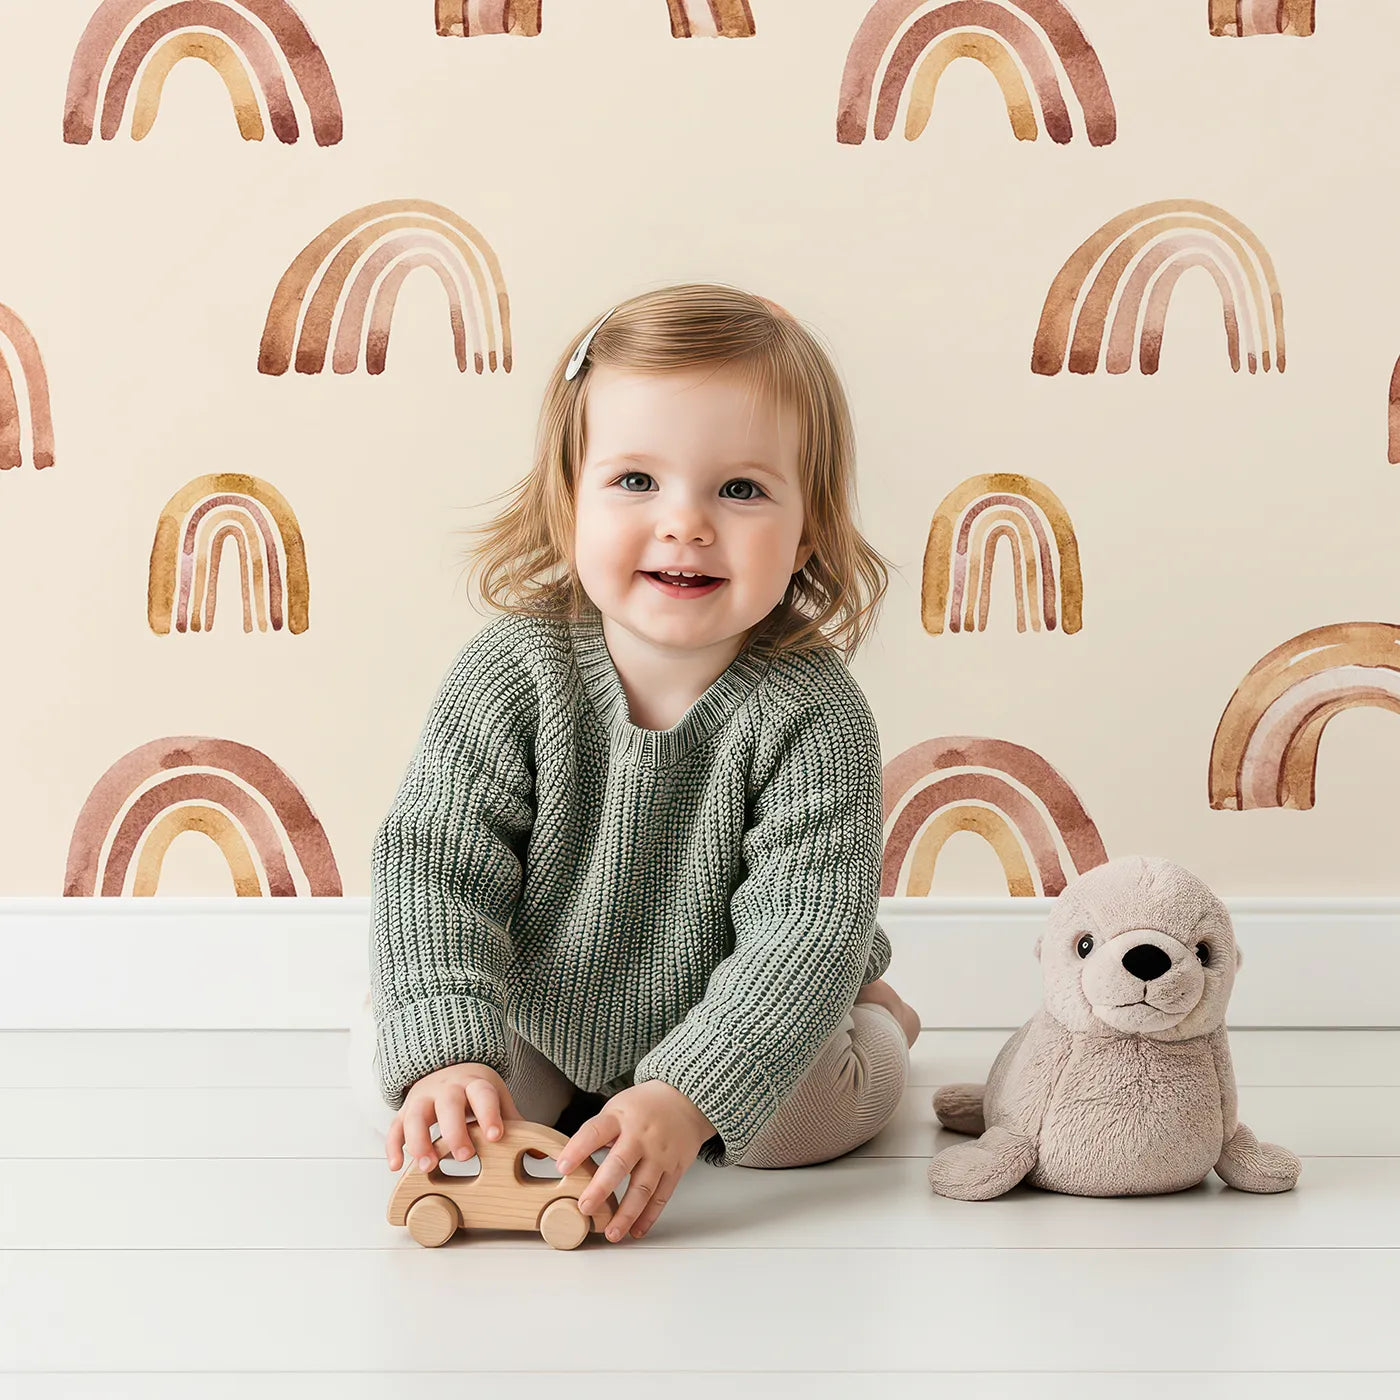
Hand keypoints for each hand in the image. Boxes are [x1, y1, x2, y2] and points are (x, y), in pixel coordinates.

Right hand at [385, 1061, 522, 1172]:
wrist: (447, 1066)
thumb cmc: (475, 1091)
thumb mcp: (496, 1099)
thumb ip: (513, 1123)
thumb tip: (540, 1153)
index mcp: (475, 1083)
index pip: (483, 1094)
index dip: (489, 1114)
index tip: (496, 1136)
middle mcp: (447, 1088)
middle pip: (448, 1104)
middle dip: (455, 1131)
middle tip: (464, 1157)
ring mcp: (423, 1098)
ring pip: (416, 1115)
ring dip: (420, 1141)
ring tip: (428, 1166)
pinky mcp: (405, 1110)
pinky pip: (394, 1127)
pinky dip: (394, 1146)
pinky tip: (398, 1165)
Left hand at [555, 1080, 715, 1243]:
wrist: (686, 1099)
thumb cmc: (645, 1106)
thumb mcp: (617, 1108)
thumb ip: (599, 1133)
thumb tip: (571, 1161)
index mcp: (621, 1117)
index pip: (595, 1133)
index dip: (577, 1149)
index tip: (562, 1168)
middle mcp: (641, 1136)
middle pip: (620, 1164)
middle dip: (601, 1188)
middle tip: (585, 1207)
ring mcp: (660, 1154)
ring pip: (643, 1187)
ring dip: (626, 1213)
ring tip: (611, 1233)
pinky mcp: (675, 1168)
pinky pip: (661, 1196)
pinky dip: (649, 1216)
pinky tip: (636, 1230)